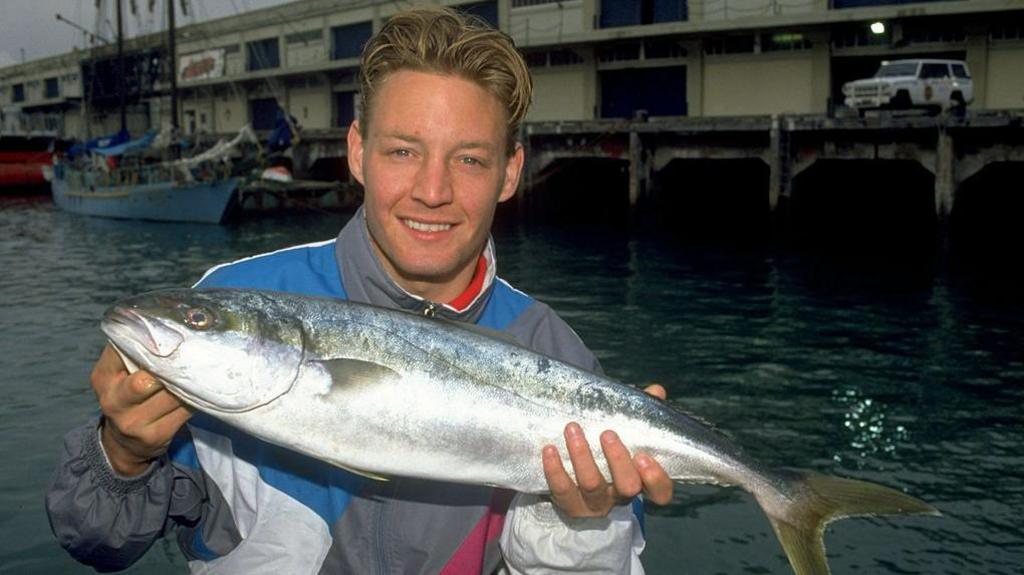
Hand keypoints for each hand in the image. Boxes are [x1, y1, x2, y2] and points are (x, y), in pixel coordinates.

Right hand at [92, 344, 191, 475]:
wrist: (123, 443)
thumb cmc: (128, 395)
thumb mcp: (119, 372)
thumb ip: (135, 350)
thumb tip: (170, 323)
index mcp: (103, 377)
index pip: (125, 351)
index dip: (151, 342)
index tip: (173, 334)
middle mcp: (113, 401)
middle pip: (146, 381)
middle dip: (171, 368)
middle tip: (191, 355)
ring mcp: (133, 423)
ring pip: (171, 395)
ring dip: (189, 382)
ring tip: (200, 369)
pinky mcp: (155, 436)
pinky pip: (184, 411)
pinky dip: (196, 398)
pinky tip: (201, 389)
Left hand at [542, 384, 673, 517]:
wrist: (573, 480)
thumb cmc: (606, 451)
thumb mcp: (625, 433)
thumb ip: (643, 413)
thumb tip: (656, 391)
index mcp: (639, 481)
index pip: (660, 492)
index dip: (655, 479)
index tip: (643, 456)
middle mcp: (620, 496)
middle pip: (627, 487)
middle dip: (618, 460)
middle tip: (607, 433)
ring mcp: (594, 504)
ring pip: (591, 485)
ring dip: (582, 456)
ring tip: (573, 428)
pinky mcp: (569, 505)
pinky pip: (561, 490)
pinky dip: (555, 470)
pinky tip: (549, 449)